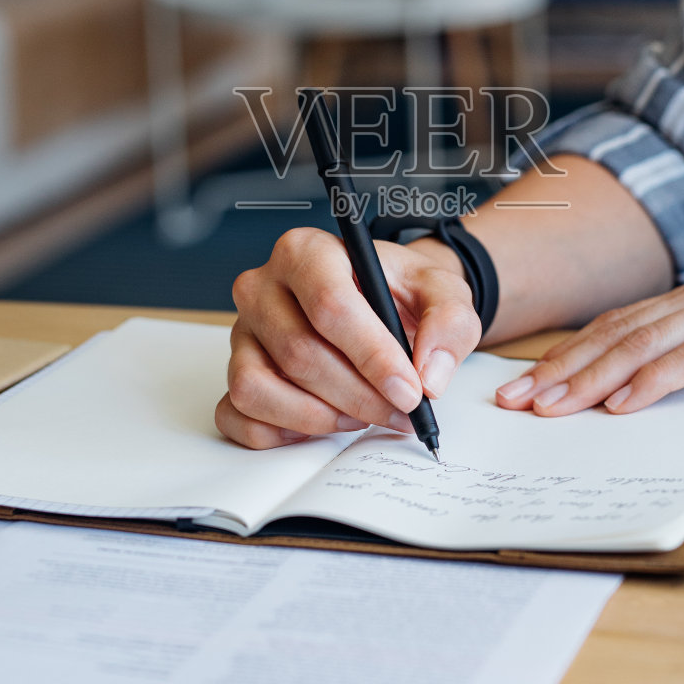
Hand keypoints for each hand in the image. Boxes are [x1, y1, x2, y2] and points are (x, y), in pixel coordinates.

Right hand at [217, 229, 480, 448]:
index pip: (330, 305)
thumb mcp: (442, 292)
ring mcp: (242, 332)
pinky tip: (323, 422)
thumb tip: (429, 375)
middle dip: (358, 396)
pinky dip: (281, 432)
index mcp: (307, 251)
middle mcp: (262, 287)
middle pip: (300, 353)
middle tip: (400, 412)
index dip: (372, 356)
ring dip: (319, 417)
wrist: (381, 303)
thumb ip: (448, 323)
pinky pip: (239, 416)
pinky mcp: (234, 372)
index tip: (410, 391)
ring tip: (362, 415)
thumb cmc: (400, 293)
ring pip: (261, 388)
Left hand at [494, 267, 683, 415]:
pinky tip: (624, 402)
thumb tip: (628, 395)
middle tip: (517, 402)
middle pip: (618, 333)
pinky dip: (657, 378)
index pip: (617, 325)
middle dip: (561, 369)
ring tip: (553, 407)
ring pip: (647, 341)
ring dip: (592, 377)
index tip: (523, 385)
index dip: (566, 355)